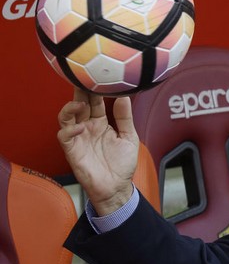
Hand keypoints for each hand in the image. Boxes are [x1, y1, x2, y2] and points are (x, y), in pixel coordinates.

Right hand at [57, 88, 139, 215]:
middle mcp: (88, 127)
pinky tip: (80, 126)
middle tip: (83, 80)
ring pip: (66, 117)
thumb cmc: (122, 164)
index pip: (96, 101)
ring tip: (80, 103)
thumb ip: (125, 118)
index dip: (96, 90)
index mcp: (101, 122)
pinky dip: (69, 129)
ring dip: (71, 108)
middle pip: (79, 104)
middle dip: (80, 92)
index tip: (99, 76)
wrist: (117, 187)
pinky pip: (64, 136)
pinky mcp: (72, 150)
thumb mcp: (129, 137)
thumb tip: (124, 96)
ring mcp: (79, 138)